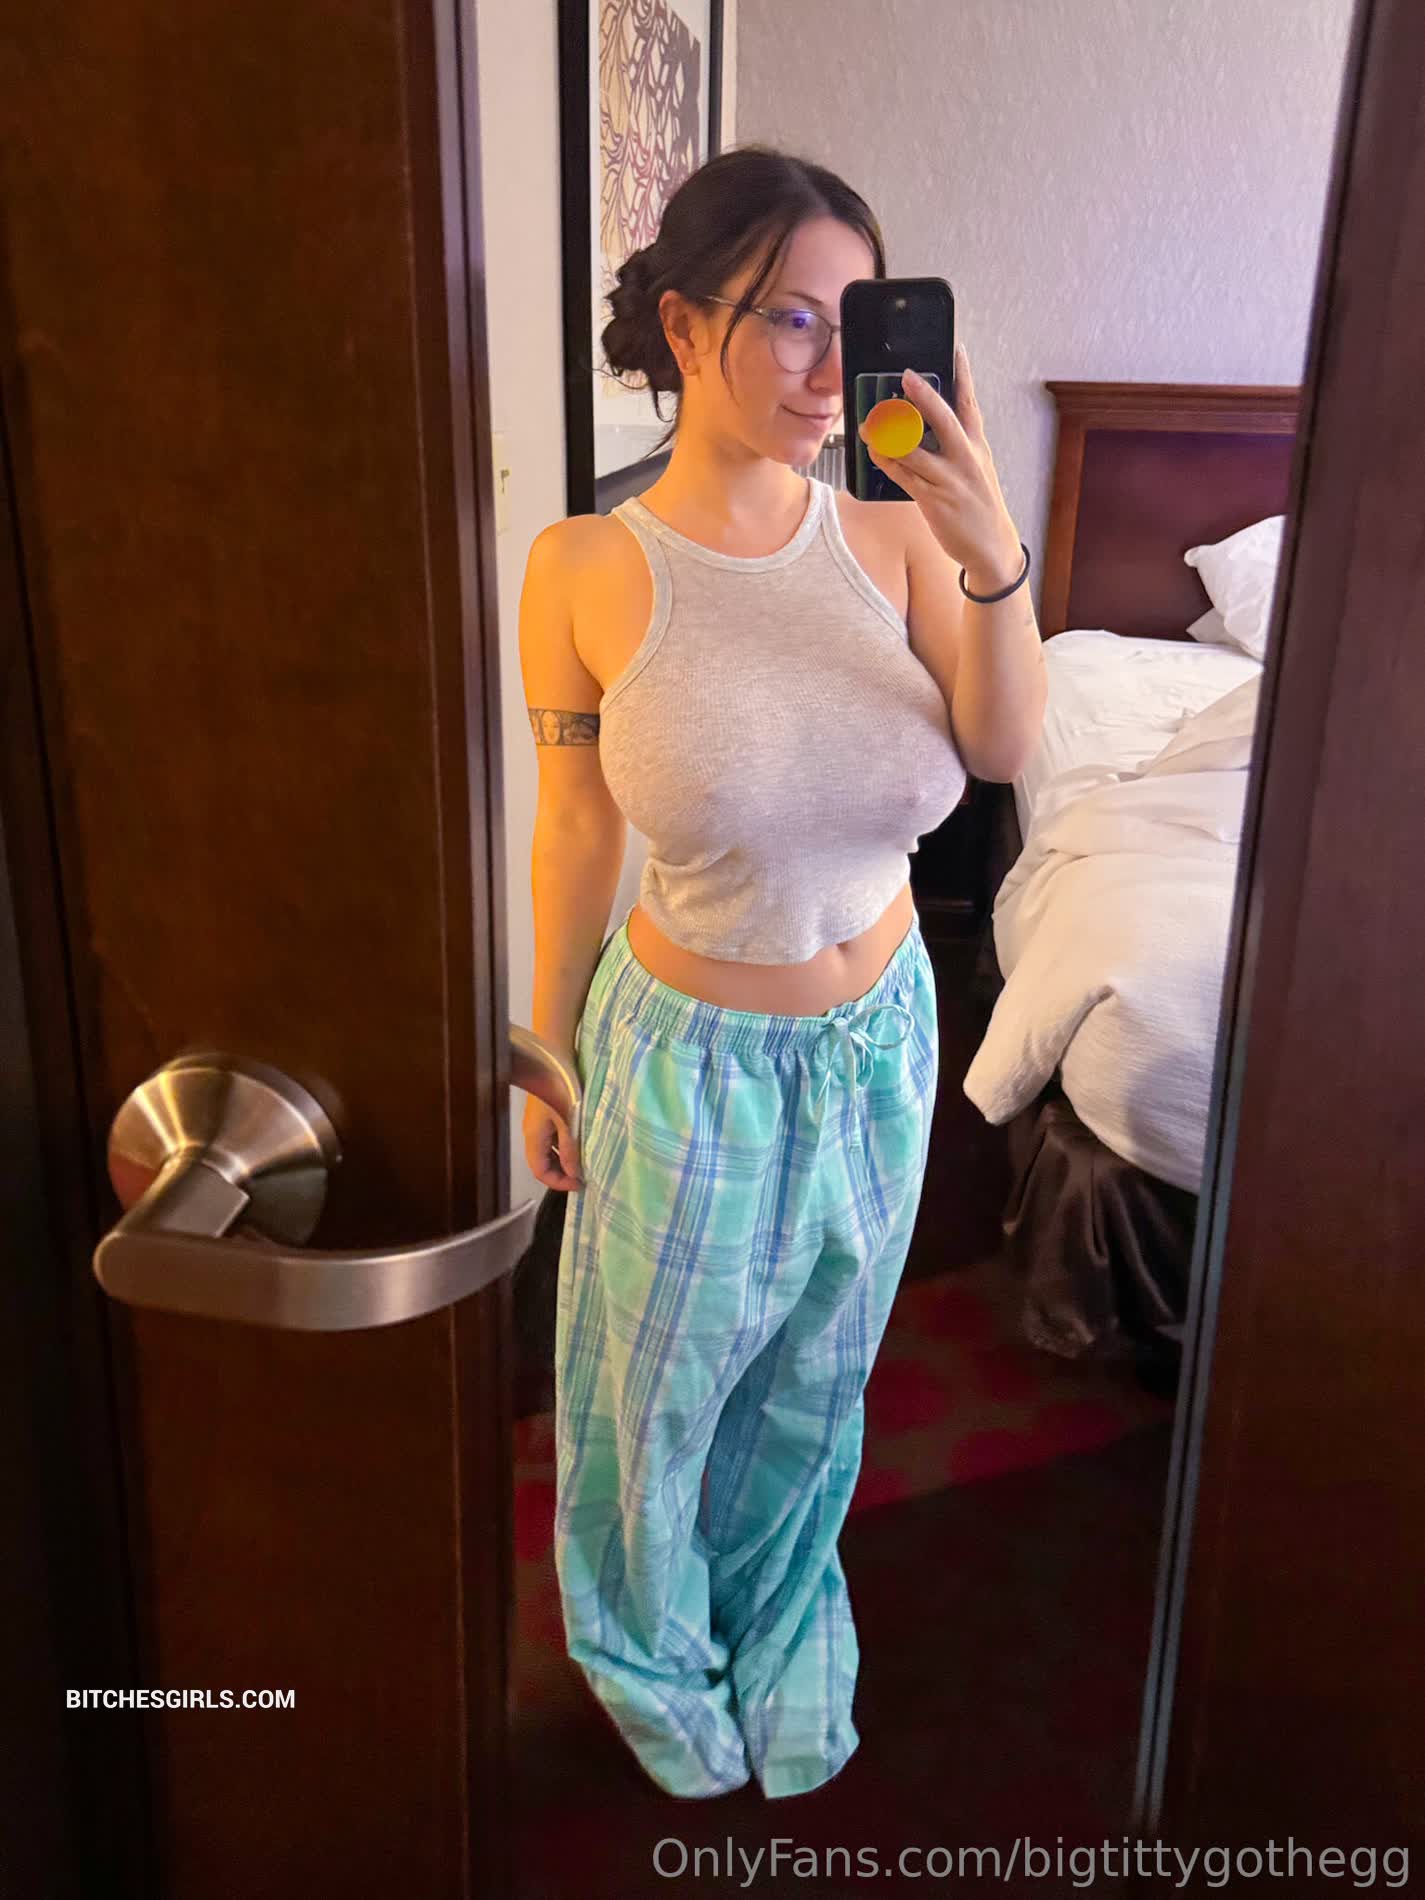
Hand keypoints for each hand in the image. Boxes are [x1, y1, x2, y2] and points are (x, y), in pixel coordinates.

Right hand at [523, 1092, 583, 1191]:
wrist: (554, 1055)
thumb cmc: (561, 1088)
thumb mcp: (568, 1122)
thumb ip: (570, 1149)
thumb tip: (574, 1174)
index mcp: (534, 1137)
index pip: (540, 1172)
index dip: (558, 1182)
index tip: (581, 1183)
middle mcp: (533, 1132)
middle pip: (544, 1163)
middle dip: (563, 1172)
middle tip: (586, 1174)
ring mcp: (540, 1122)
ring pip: (550, 1150)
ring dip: (566, 1158)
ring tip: (586, 1160)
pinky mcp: (548, 1112)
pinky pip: (555, 1137)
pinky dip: (566, 1144)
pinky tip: (582, 1141)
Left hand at [859, 341, 1021, 585]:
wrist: (992, 548)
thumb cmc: (979, 506)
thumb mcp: (977, 469)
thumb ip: (957, 446)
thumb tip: (928, 425)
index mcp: (977, 447)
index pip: (971, 404)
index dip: (964, 375)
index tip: (956, 349)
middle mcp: (965, 459)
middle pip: (944, 419)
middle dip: (924, 396)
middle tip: (906, 376)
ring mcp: (949, 480)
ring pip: (915, 450)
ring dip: (888, 434)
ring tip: (869, 423)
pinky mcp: (933, 501)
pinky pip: (903, 477)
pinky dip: (887, 462)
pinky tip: (875, 453)